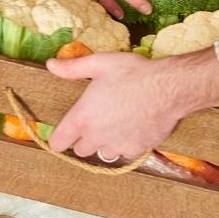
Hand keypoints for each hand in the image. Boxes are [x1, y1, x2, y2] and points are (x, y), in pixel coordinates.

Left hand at [45, 49, 218, 161]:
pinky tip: (130, 128)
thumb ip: (72, 68)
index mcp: (83, 117)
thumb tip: (50, 65)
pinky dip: (124, 145)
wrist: (168, 87)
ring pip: (102, 153)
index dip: (58, 138)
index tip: (61, 133)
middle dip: (83, 138)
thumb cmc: (132, 73)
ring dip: (103, 143)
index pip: (59, 142)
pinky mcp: (136, 150)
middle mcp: (97, 136)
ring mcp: (117, 146)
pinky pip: (124, 154)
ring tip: (112, 124)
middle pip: (80, 150)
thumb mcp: (99, 63)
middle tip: (93, 120)